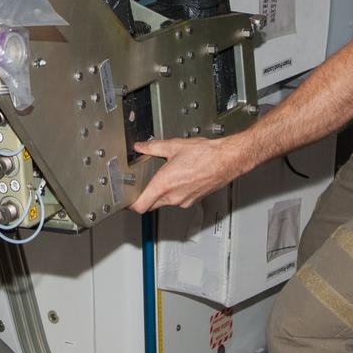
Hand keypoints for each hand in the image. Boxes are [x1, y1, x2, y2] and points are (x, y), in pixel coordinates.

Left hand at [128, 135, 251, 211]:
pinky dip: (174, 192)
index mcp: (164, 185)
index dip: (130, 205)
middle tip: (139, 186)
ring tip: (162, 176)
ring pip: (165, 202)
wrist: (227, 160)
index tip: (125, 200)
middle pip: (151, 205)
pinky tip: (179, 178)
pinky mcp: (193, 200)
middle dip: (144, 197)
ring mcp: (184, 201)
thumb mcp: (173, 146)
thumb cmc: (206, 155)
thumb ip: (153, 147)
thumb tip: (140, 147)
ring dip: (160, 193)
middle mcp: (173, 197)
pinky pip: (177, 200)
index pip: (140, 206)